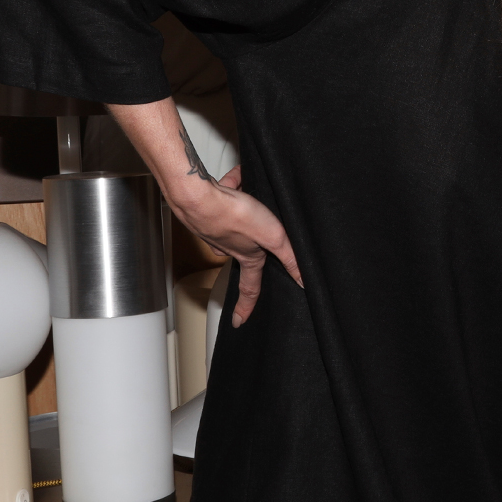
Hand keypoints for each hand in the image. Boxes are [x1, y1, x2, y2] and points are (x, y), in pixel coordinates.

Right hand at [167, 165, 301, 326]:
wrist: (196, 195)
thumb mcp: (273, 236)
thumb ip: (290, 258)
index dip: (247, 306)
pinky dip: (233, 185)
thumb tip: (304, 280)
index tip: (240, 321)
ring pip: (236, 216)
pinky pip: (227, 195)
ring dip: (244, 202)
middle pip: (244, 246)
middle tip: (250, 223)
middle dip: (250, 235)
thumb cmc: (232, 215)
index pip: (250, 288)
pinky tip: (235, 180)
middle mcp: (228, 245)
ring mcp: (216, 228)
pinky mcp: (208, 209)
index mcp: (246, 255)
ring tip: (246, 193)